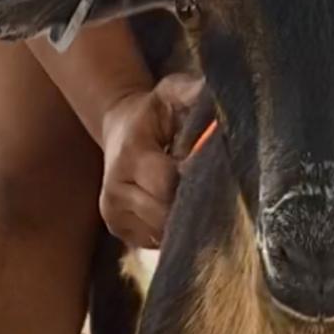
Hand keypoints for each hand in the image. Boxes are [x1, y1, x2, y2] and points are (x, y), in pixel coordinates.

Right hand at [100, 74, 206, 247]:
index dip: (196, 181)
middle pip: (165, 213)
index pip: (168, 183)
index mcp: (130, 155)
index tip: (218, 172)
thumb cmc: (153, 110)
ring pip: (162, 231)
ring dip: (186, 220)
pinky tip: (182, 209)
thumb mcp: (171, 92)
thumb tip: (219, 99)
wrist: (119, 128)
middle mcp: (115, 189)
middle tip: (218, 192)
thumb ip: (192, 94)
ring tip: (201, 199)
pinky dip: (173, 229)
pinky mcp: (118, 229)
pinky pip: (155, 241)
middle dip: (195, 204)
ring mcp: (113, 214)